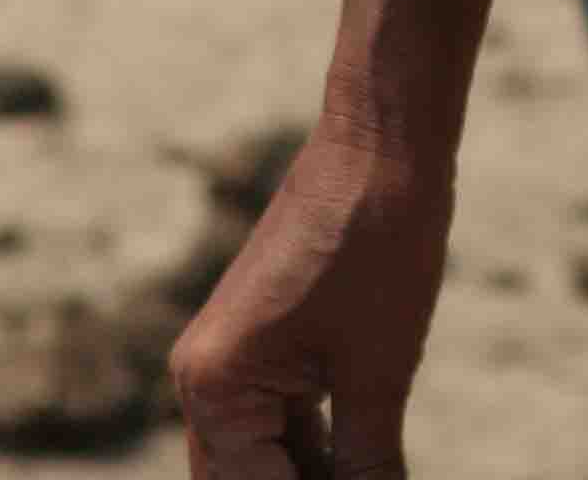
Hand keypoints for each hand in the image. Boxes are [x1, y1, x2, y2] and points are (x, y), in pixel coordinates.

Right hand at [175, 126, 453, 479]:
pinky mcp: (263, 343)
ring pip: (264, 460)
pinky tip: (363, 467)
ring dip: (312, 478)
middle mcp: (203, 379)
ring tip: (370, 473)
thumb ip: (366, 466)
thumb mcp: (378, 372)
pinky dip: (317, 453)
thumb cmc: (380, 245)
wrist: (384, 141)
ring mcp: (230, 359)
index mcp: (214, 389)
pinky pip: (280, 424)